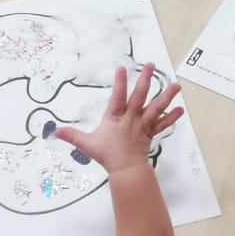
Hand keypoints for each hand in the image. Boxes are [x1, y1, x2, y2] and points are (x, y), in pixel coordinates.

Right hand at [56, 64, 183, 174]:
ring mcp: (143, 125)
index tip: (121, 68)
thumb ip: (72, 136)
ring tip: (176, 85)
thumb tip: (54, 131)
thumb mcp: (87, 145)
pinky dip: (172, 117)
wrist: (126, 170)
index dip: (119, 83)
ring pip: (156, 107)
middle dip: (145, 80)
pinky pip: (163, 123)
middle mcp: (131, 119)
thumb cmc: (107, 156)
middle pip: (140, 96)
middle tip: (150, 65)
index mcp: (116, 118)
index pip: (117, 97)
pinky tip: (180, 109)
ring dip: (166, 96)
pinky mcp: (150, 132)